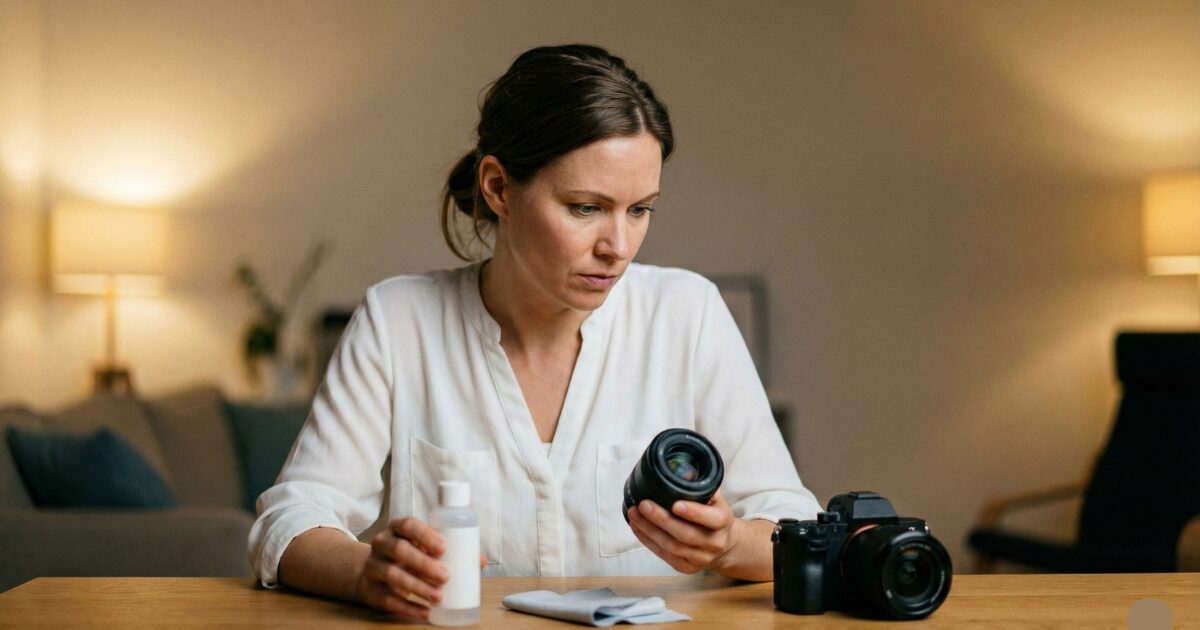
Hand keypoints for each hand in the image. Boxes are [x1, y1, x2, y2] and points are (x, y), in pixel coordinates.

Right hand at [356, 517, 487, 619]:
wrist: (372, 572)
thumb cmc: (408, 556)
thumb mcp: (422, 548)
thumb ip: (450, 551)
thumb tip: (480, 561)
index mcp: (397, 528)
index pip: (408, 525)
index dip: (424, 535)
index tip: (443, 547)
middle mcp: (382, 544)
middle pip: (399, 549)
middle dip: (423, 563)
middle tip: (446, 576)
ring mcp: (374, 567)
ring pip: (392, 575)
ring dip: (417, 587)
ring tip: (438, 597)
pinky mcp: (372, 590)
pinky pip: (388, 599)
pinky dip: (408, 607)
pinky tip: (425, 612)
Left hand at [627, 489, 737, 573]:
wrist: (725, 546)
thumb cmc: (714, 515)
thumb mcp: (715, 499)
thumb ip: (700, 485)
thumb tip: (680, 469)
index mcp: (723, 522)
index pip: (711, 518)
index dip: (693, 512)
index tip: (675, 504)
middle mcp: (714, 543)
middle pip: (686, 534)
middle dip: (662, 519)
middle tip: (643, 505)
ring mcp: (701, 558)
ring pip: (672, 546)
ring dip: (649, 530)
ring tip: (634, 514)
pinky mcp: (686, 567)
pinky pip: (664, 555)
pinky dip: (648, 541)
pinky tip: (637, 528)